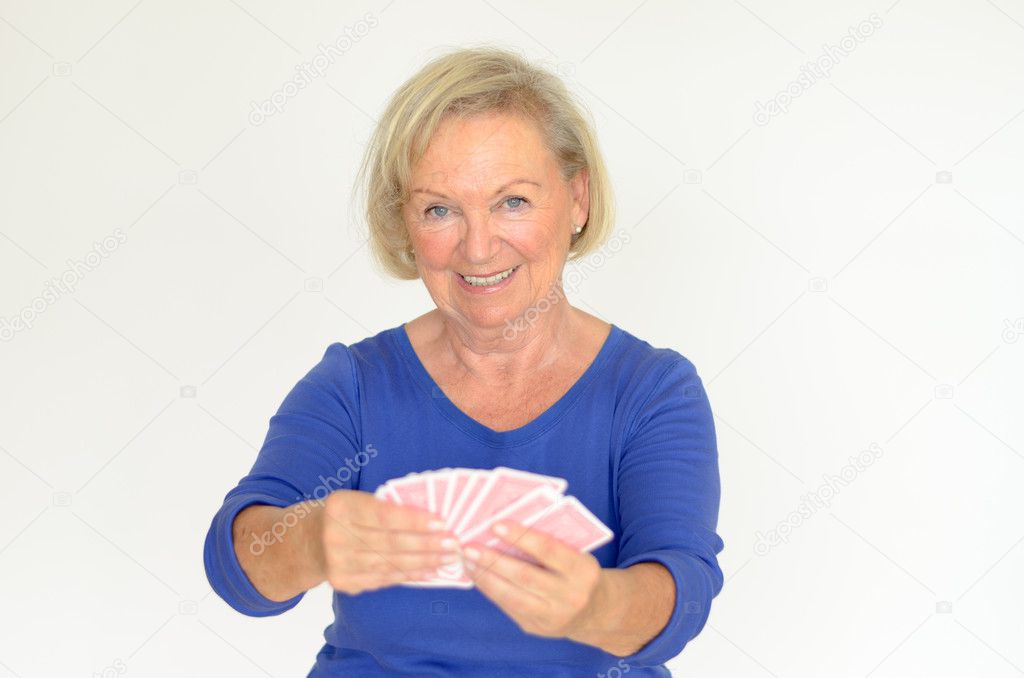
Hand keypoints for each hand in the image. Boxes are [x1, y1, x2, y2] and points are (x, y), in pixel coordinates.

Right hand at [318, 490, 459, 594]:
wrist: (308, 542)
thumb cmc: (345, 516)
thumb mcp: (357, 501)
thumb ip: (386, 507)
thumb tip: (432, 519)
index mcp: (341, 507)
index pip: (384, 515)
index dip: (414, 520)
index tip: (442, 522)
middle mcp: (335, 535)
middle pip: (389, 542)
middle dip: (426, 544)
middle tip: (453, 544)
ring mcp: (337, 562)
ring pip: (389, 563)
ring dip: (423, 562)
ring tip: (447, 558)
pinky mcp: (343, 582)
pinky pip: (384, 579)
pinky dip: (409, 575)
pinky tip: (429, 571)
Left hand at [462, 521, 606, 639]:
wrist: (594, 611)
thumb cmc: (577, 572)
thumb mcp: (576, 554)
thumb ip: (549, 543)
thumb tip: (504, 528)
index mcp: (583, 570)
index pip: (548, 550)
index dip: (521, 537)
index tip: (495, 524)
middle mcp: (570, 596)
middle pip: (525, 575)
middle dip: (493, 560)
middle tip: (469, 546)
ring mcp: (553, 616)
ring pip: (512, 596)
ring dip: (485, 577)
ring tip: (466, 560)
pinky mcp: (536, 627)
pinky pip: (508, 607)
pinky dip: (489, 590)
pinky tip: (476, 576)